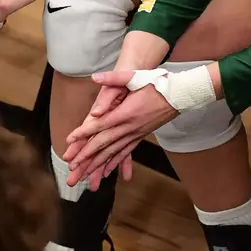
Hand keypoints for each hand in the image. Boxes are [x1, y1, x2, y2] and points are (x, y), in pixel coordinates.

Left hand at [63, 71, 179, 188]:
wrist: (180, 95)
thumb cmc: (158, 83)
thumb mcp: (135, 75)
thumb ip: (114, 77)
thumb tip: (95, 77)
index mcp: (126, 112)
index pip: (100, 125)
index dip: (84, 133)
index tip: (69, 141)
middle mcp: (130, 127)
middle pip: (104, 143)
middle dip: (86, 156)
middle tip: (72, 166)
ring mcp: (136, 133)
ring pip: (113, 152)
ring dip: (97, 164)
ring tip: (84, 175)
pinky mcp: (141, 136)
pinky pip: (125, 152)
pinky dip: (114, 163)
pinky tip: (106, 173)